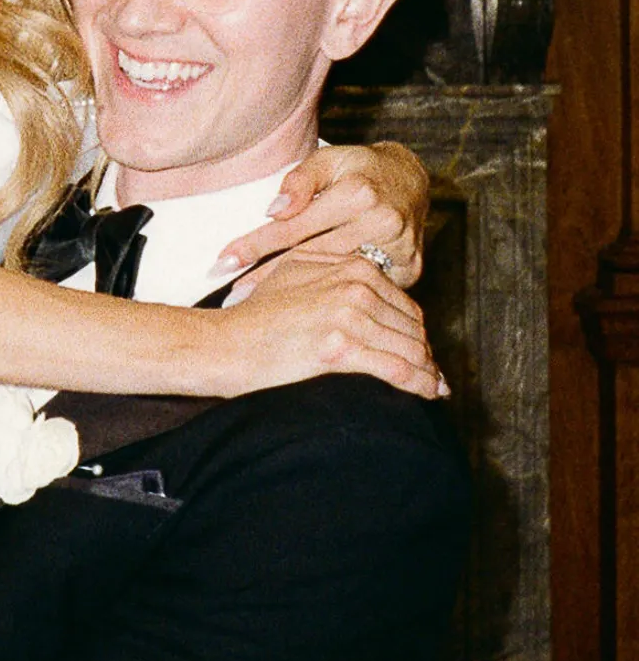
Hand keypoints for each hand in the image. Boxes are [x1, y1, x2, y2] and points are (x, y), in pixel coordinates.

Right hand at [213, 246, 444, 399]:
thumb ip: (332, 273)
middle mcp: (354, 285)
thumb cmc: (253, 317)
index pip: (401, 302)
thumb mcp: (294, 275)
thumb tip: (365, 294)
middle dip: (426, 353)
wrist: (225, 343)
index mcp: (349, 266)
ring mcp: (348, 314)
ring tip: (435, 388)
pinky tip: (427, 393)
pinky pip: (396, 368)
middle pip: (410, 325)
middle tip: (435, 375)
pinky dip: (418, 383)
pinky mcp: (341, 346)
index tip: (422, 350)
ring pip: (408, 347)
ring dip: (427, 371)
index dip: (415, 330)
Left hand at [217, 142, 428, 291]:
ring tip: (259, 305)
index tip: (225, 261)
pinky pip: (363, 288)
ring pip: (336, 278)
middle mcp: (382, 222)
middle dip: (269, 276)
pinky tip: (306, 309)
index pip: (296, 226)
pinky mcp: (411, 269)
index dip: (258, 245)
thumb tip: (275, 210)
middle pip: (313, 257)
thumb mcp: (326, 159)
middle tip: (234, 294)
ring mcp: (400, 248)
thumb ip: (300, 180)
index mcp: (358, 193)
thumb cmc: (359, 169)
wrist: (410, 180)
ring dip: (298, 293)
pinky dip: (334, 296)